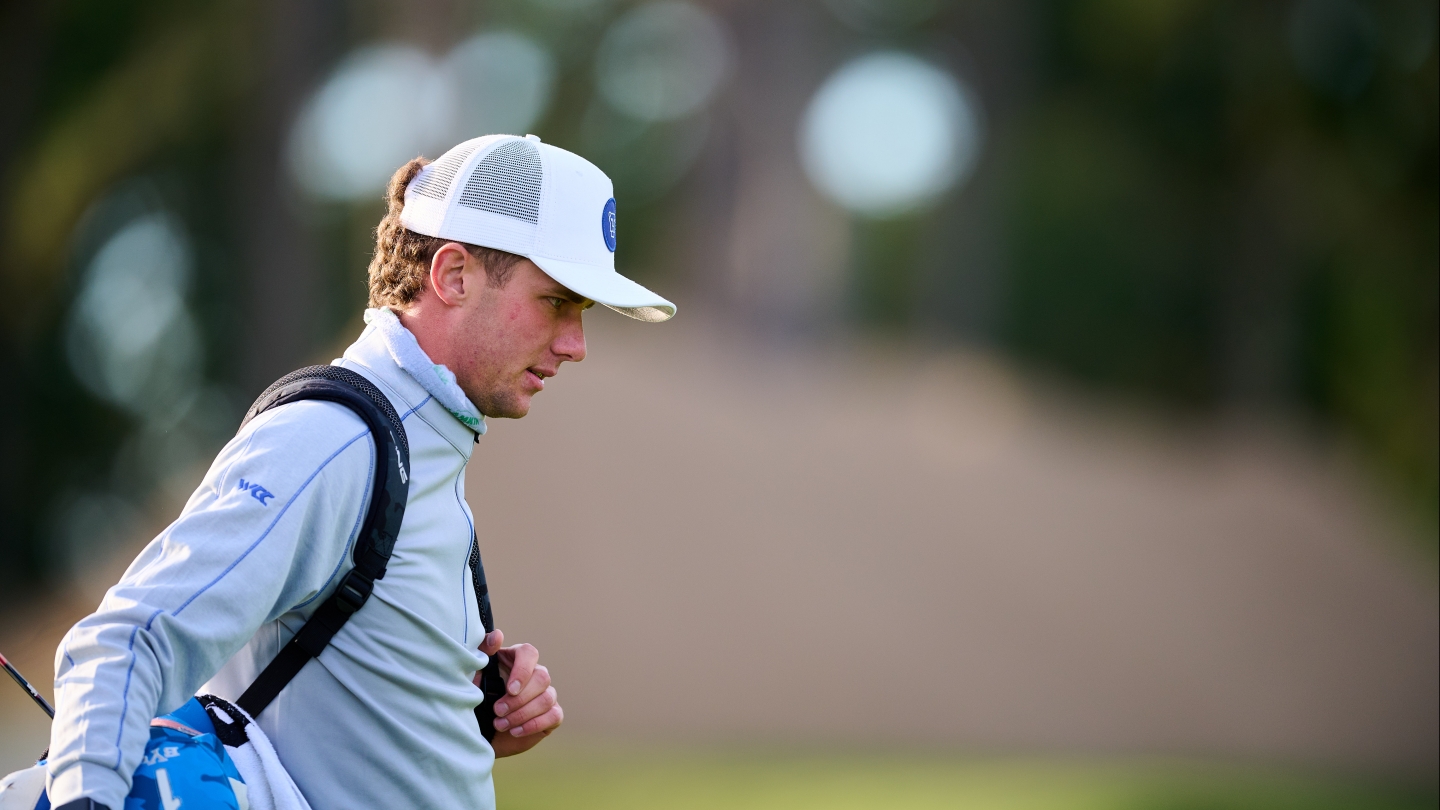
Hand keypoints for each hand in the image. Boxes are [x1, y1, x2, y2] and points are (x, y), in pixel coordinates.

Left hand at [476, 630, 562, 756]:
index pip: (529, 653)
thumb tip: (498, 636)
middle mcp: (535, 673)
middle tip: (498, 711)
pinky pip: (554, 715)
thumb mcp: (472, 675)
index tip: (509, 689)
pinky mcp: (552, 714)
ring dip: (522, 714)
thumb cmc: (474, 699)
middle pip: (542, 677)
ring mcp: (546, 693)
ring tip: (500, 724)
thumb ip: (482, 653)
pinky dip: (534, 725)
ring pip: (547, 698)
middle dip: (519, 699)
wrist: (479, 731)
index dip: (523, 670)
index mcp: (515, 659)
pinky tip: (515, 731)